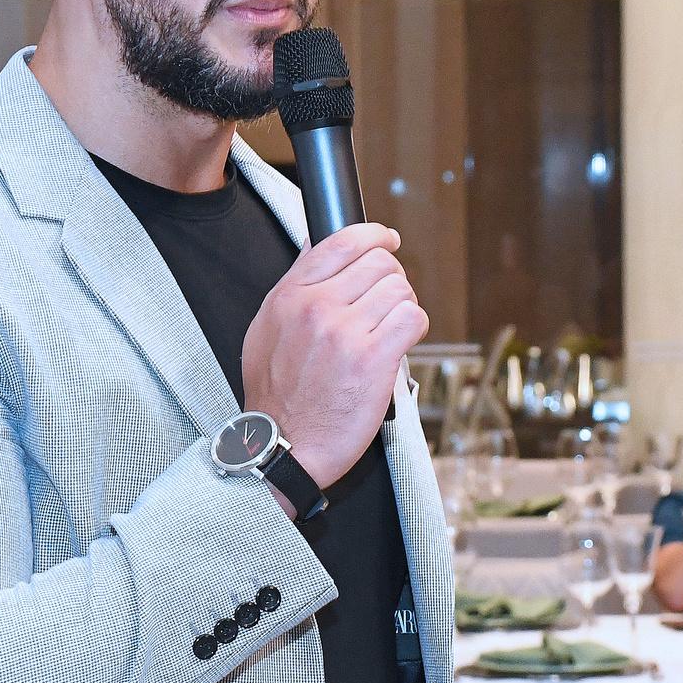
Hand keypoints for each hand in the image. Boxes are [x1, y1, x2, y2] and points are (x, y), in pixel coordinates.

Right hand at [240, 224, 429, 488]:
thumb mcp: (268, 330)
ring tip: (391, 329)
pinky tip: (401, 343)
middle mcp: (316, 307)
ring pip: (401, 290)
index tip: (388, 240)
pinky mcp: (373, 358)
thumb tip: (318, 247)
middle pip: (380, 264)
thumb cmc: (278, 395)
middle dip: (392, 280)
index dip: (375, 236)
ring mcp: (345, 332)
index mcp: (289, 296)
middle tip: (388, 304)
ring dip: (404, 307)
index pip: (342, 241)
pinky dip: (414, 328)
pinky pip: (414, 319)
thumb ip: (294, 288)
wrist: (284, 446)